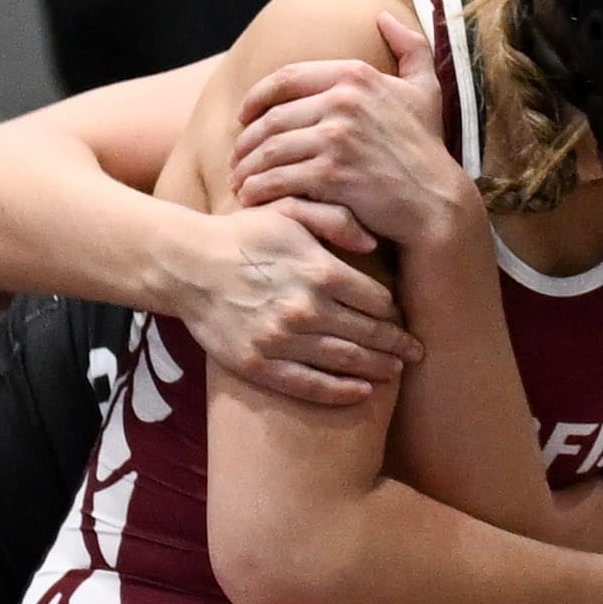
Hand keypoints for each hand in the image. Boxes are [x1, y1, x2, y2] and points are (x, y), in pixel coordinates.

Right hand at [174, 203, 423, 404]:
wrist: (187, 266)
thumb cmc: (241, 235)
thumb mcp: (288, 211)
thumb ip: (334, 219)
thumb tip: (374, 244)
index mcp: (320, 271)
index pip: (377, 300)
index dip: (395, 312)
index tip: (403, 319)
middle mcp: (307, 308)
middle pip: (369, 334)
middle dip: (397, 345)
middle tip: (416, 353)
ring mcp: (283, 341)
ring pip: (346, 361)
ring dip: (377, 369)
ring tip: (394, 372)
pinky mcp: (260, 365)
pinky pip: (310, 385)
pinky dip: (340, 392)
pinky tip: (361, 392)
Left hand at [231, 13, 469, 246]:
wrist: (435, 200)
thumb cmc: (426, 148)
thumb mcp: (425, 89)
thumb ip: (409, 48)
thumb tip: (384, 17)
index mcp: (355, 75)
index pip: (286, 78)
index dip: (255, 98)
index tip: (242, 117)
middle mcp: (343, 100)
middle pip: (271, 117)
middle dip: (245, 141)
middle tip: (235, 159)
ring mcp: (336, 138)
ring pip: (269, 149)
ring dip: (246, 168)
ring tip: (239, 181)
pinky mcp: (330, 174)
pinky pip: (277, 179)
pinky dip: (257, 190)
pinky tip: (250, 198)